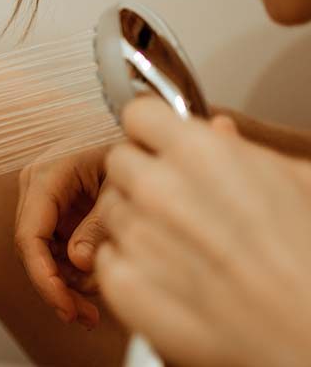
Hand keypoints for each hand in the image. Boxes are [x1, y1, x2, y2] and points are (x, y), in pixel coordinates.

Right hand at [15, 142, 115, 328]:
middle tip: (84, 316)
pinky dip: (70, 272)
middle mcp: (36, 188)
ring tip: (92, 309)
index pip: (29, 235)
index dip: (43, 277)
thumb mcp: (120, 186)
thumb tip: (79, 263)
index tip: (64, 306)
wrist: (139, 137)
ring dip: (64, 284)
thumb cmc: (131, 149)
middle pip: (32, 250)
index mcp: (46, 176)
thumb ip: (99, 224)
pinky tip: (91, 288)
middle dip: (55, 287)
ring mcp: (45, 200)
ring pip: (42, 254)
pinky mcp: (57, 211)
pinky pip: (54, 248)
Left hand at [96, 98, 310, 366]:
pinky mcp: (124, 283)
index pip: (139, 114)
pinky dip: (130, 266)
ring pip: (111, 210)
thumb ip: (246, 151)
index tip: (159, 144)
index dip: (151, 131)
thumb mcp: (299, 181)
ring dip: (137, 222)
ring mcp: (137, 236)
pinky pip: (106, 258)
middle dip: (142, 176)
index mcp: (198, 152)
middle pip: (118, 162)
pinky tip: (171, 276)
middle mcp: (158, 188)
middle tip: (177, 203)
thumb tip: (220, 131)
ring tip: (184, 247)